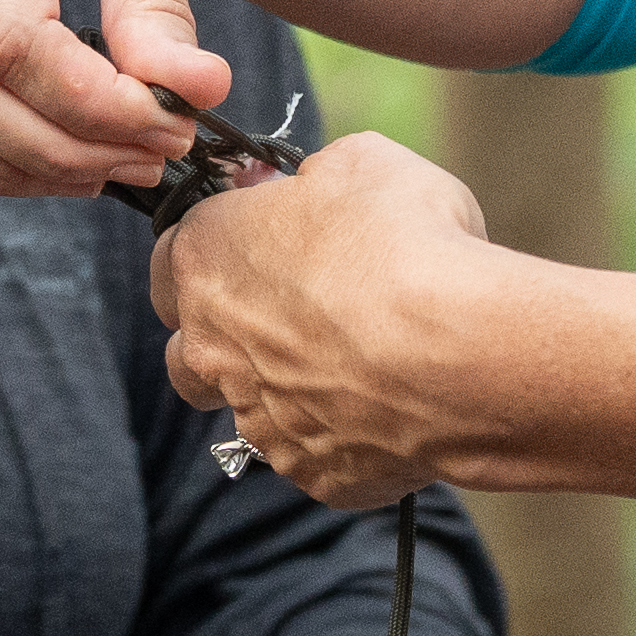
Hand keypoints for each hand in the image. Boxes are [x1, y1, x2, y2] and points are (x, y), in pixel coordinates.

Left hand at [153, 134, 518, 507]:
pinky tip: (393, 407)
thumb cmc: (407, 246)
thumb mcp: (365, 163)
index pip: (173, 254)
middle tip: (302, 312)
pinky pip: (316, 454)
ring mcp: (258, 418)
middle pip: (193, 346)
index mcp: (206, 259)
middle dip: (234, 332)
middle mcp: (212, 347)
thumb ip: (319, 175)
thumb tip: (315, 186)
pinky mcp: (312, 473)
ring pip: (250, 408)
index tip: (267, 240)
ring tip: (359, 365)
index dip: (222, 246)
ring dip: (290, 388)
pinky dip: (346, 435)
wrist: (462, 355)